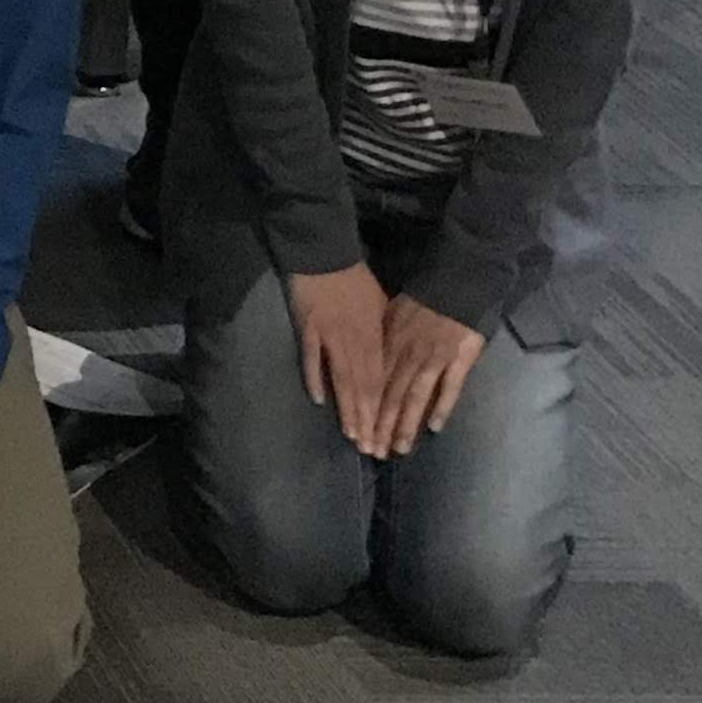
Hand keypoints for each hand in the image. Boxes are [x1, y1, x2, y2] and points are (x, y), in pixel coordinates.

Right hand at [286, 262, 395, 456]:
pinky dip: (315, 378)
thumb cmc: (355, 279)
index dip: (384, 410)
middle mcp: (355, 341)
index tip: (386, 436)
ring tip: (352, 435)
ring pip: (341, 378)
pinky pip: (311, 357)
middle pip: (364, 387)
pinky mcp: (307, 327)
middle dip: (368, 420)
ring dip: (347, 408)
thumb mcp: (380, 306)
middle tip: (370, 449)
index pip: (381, 381)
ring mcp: (330, 336)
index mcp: (375, 336)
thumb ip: (385, 336)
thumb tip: (393, 363)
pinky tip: (319, 400)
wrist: (325, 253)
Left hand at [372, 293, 486, 456]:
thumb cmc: (420, 300)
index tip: (357, 433)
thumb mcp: (389, 315)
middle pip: (392, 396)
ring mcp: (434, 360)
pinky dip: (441, 407)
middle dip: (381, 426)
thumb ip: (379, 342)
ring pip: (416, 397)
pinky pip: (450, 388)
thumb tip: (363, 363)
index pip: (373, 385)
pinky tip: (434, 428)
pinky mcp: (459, 361)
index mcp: (389, 346)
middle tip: (374, 452)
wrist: (454, 285)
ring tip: (398, 448)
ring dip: (406, 423)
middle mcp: (408, 357)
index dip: (365, 410)